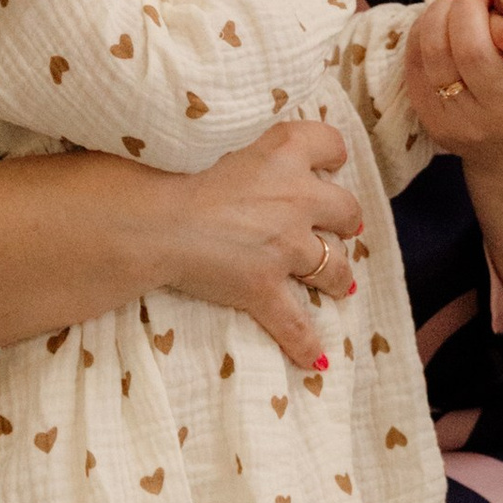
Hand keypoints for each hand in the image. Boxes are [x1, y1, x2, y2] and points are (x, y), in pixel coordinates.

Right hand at [155, 118, 363, 371]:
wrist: (155, 223)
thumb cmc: (178, 178)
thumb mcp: (227, 148)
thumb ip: (259, 154)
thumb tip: (271, 160)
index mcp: (283, 155)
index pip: (330, 144)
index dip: (332, 157)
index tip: (329, 167)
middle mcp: (296, 199)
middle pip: (346, 210)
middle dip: (344, 221)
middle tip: (337, 229)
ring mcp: (286, 246)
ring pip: (334, 266)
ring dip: (338, 277)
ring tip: (338, 285)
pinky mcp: (265, 286)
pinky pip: (295, 323)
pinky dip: (305, 342)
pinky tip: (315, 358)